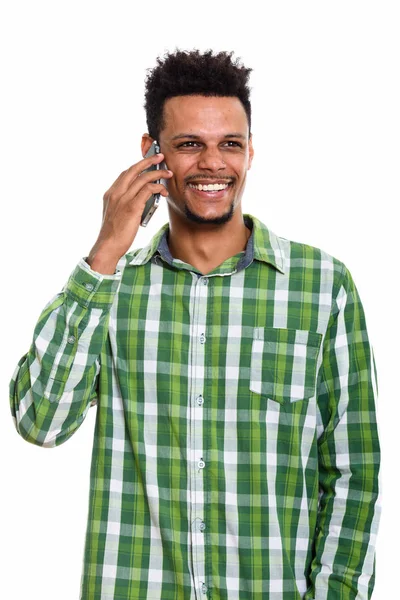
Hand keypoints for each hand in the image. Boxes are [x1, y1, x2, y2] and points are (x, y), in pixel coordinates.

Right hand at [88, 153, 172, 268]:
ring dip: (158, 173)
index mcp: (110, 194)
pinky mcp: (132, 207)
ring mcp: (123, 199)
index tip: (147, 163)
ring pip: (143, 178)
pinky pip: (148, 190)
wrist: (108, 245)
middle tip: (160, 156)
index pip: (125, 174)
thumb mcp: (116, 214)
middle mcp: (116, 193)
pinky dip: (158, 187)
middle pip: (133, 170)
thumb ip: (125, 204)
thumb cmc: (114, 234)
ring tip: (168, 172)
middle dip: (148, 161)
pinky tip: (164, 190)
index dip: (138, 166)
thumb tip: (141, 199)